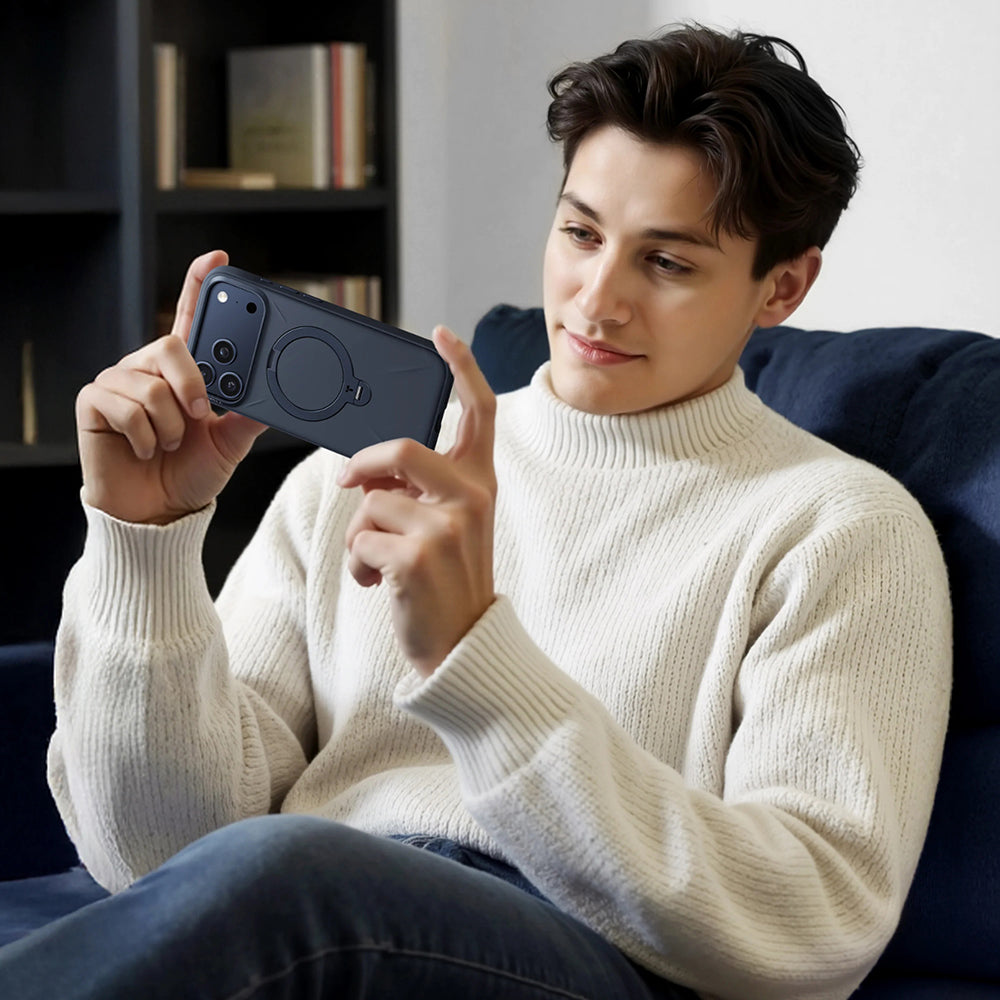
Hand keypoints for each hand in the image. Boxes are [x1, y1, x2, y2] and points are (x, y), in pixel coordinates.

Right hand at [76, 250, 266, 523]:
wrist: (159, 509)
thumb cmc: (191, 472)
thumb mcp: (230, 444)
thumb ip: (248, 417)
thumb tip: (273, 396)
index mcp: (185, 369)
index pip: (190, 317)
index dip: (199, 284)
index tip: (217, 258)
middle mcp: (150, 367)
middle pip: (171, 345)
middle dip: (194, 384)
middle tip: (202, 414)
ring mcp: (120, 381)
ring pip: (153, 385)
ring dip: (172, 426)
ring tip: (170, 444)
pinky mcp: (94, 401)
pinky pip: (127, 407)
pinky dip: (146, 437)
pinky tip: (146, 449)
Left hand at [339, 326, 496, 676]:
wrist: (462, 644)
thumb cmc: (448, 580)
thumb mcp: (449, 524)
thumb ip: (421, 488)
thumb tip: (368, 470)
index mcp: (480, 483)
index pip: (479, 411)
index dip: (462, 367)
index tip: (441, 336)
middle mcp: (471, 497)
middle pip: (400, 448)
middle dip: (363, 464)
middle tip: (349, 480)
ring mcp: (446, 528)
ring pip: (371, 502)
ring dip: (359, 535)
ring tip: (378, 563)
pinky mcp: (417, 558)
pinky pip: (360, 540)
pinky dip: (358, 565)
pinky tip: (378, 584)